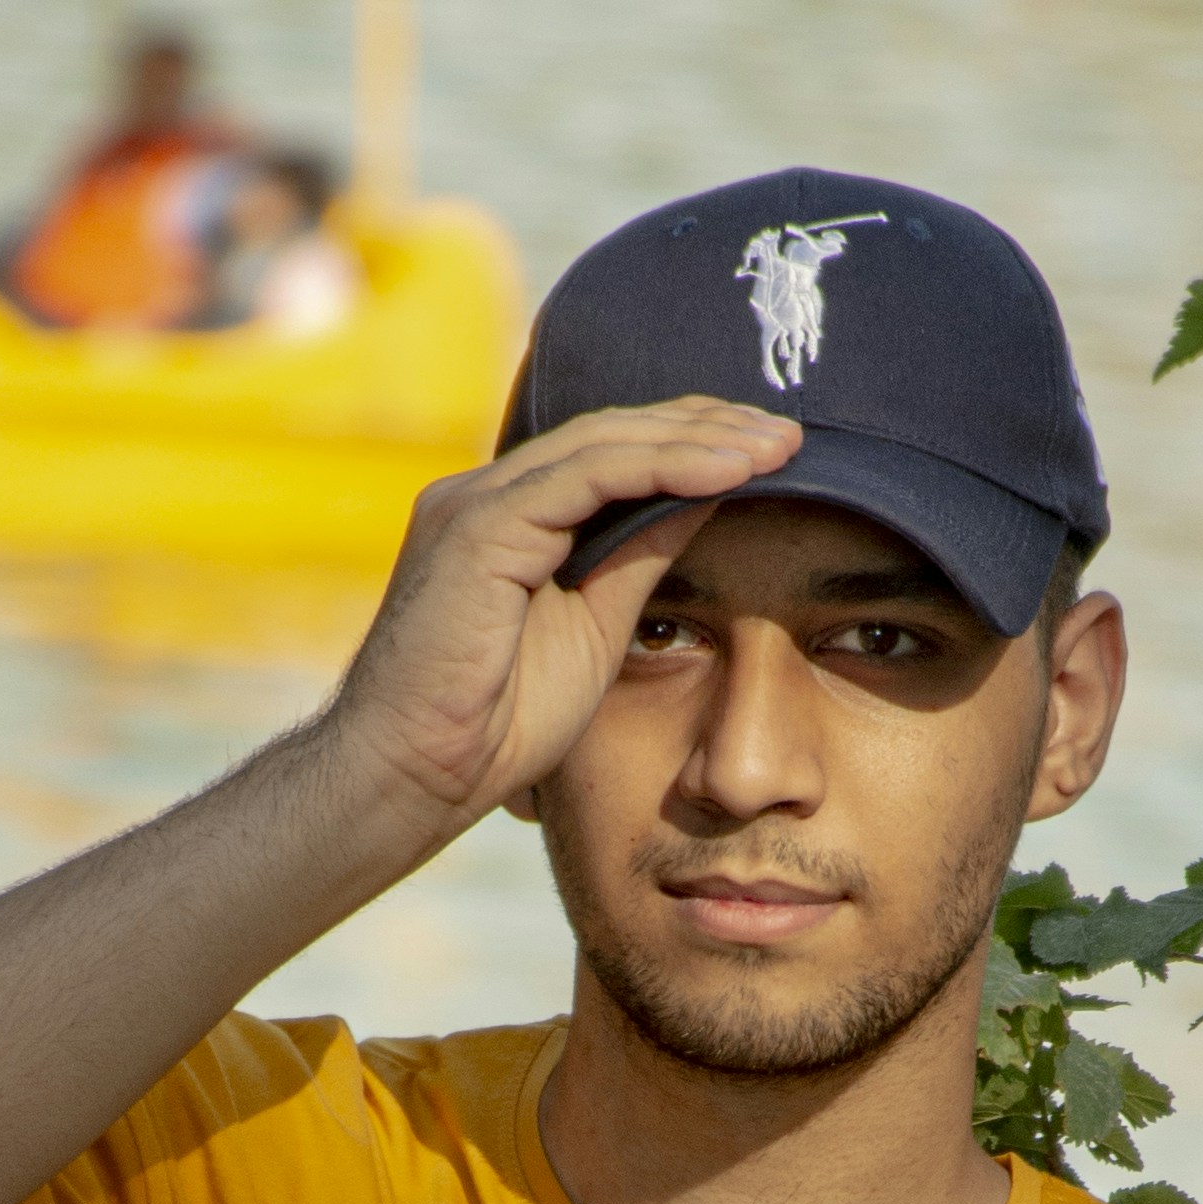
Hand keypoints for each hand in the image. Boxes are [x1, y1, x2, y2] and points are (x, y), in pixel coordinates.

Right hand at [323, 396, 800, 842]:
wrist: (410, 777)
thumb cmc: (491, 725)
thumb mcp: (595, 629)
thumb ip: (638, 560)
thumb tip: (706, 501)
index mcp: (510, 516)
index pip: (613, 453)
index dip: (694, 444)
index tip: (773, 454)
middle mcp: (487, 493)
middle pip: (614, 432)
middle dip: (708, 426)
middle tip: (793, 434)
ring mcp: (476, 502)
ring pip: (605, 443)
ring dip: (699, 439)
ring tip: (776, 445)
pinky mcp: (478, 527)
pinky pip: (586, 478)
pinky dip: (663, 468)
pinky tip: (728, 471)